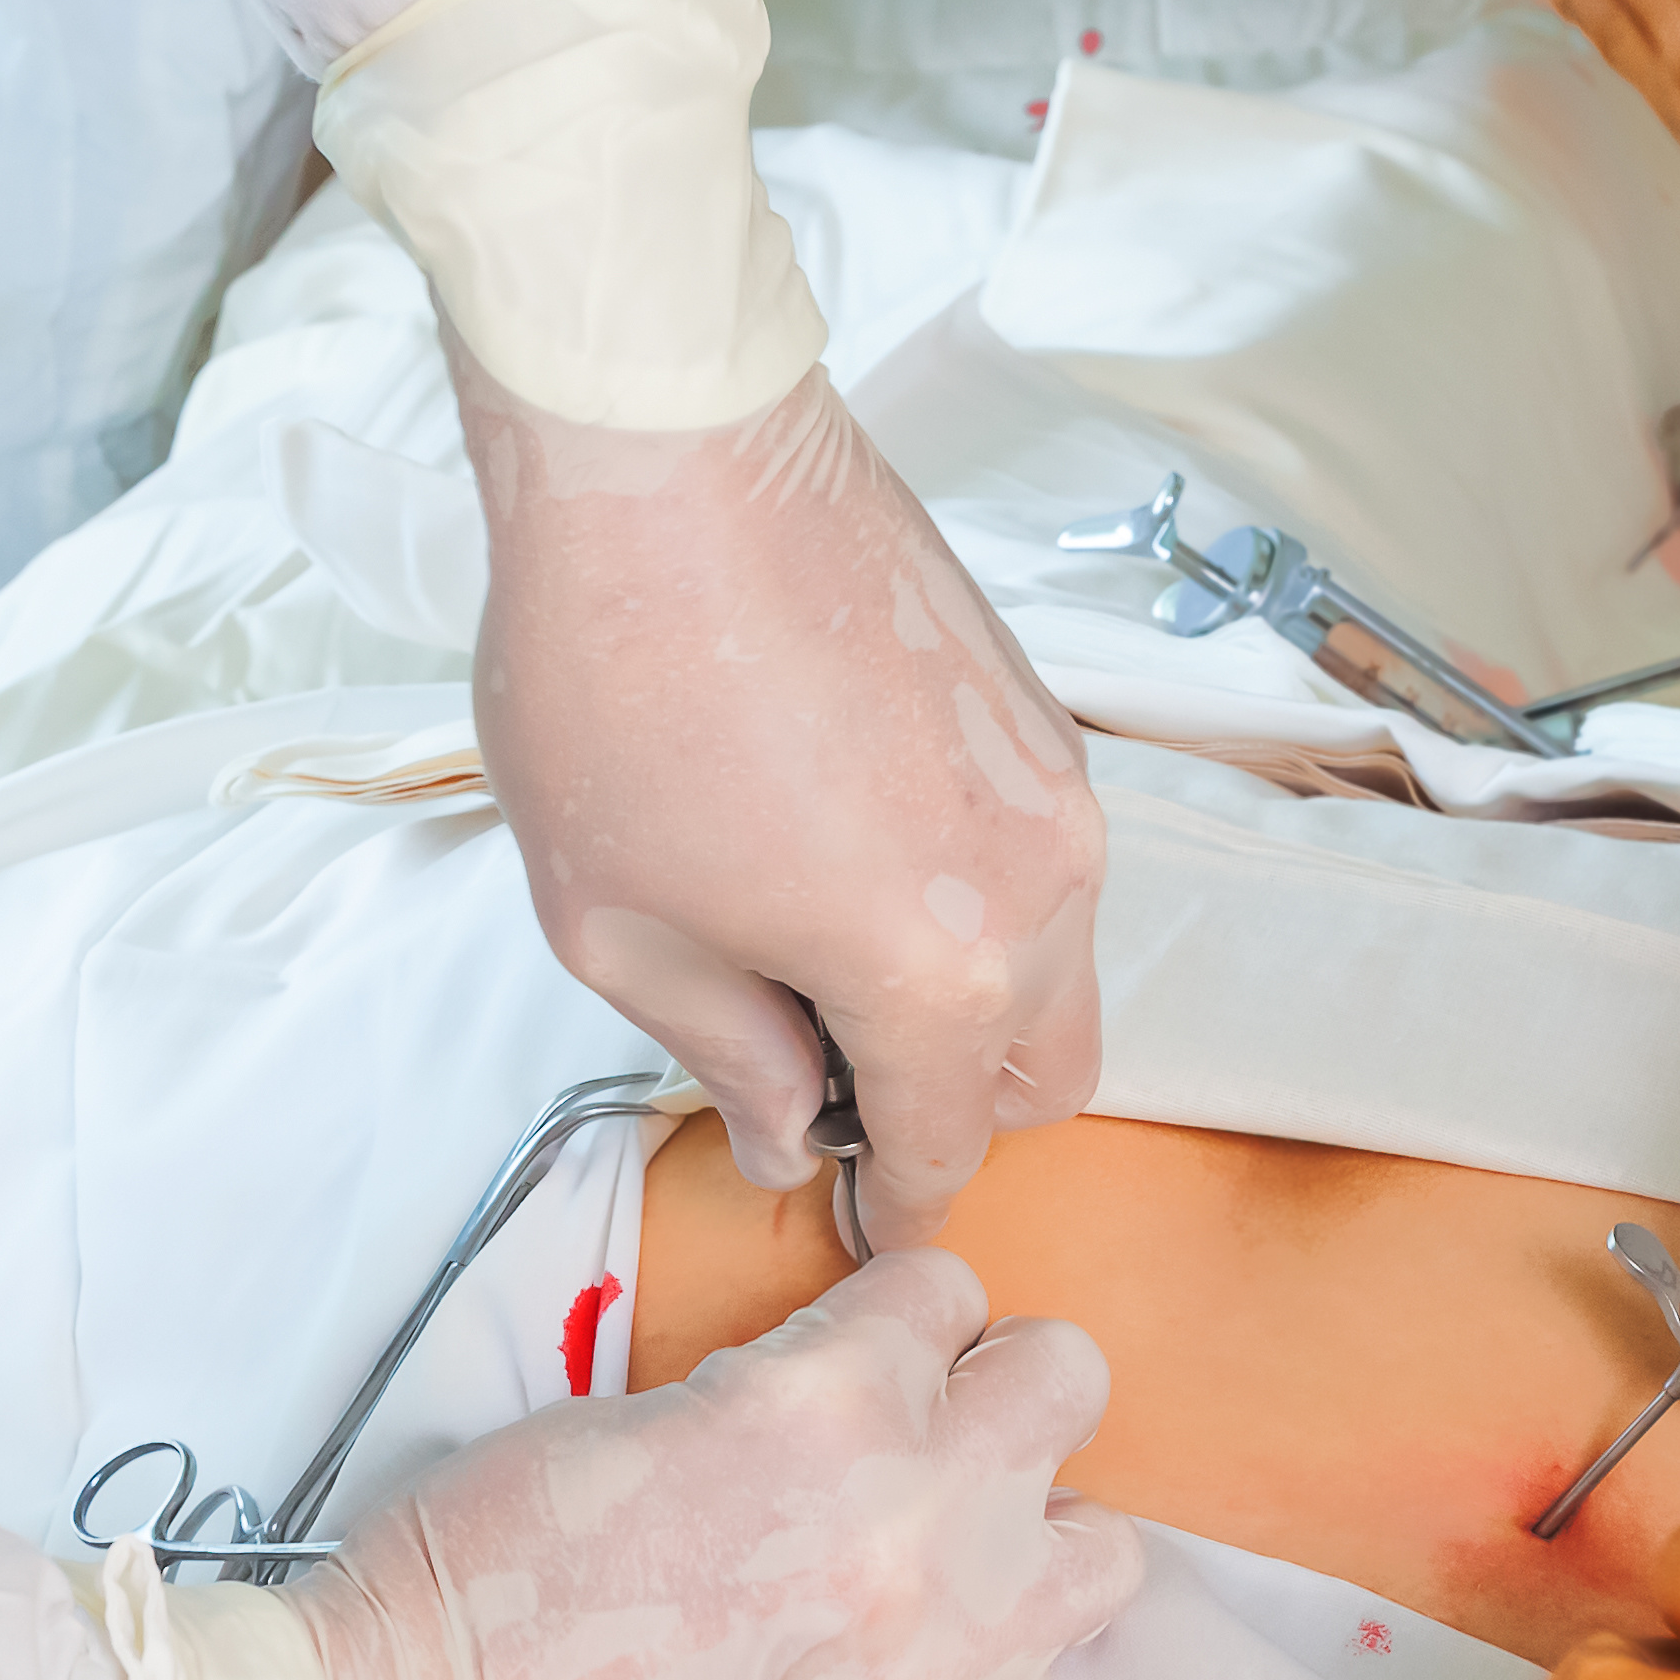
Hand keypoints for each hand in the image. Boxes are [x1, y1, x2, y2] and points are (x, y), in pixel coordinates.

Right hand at [294, 1251, 1148, 1679]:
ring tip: (944, 1561)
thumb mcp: (626, 1419)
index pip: (945, 1286)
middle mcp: (922, 1516)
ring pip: (1100, 1549)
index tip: (861, 1347)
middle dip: (996, 1389)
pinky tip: (895, 1679)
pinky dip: (983, 1672)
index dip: (894, 1314)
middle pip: (1064, 1381)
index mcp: (827, 1398)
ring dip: (1029, 1534)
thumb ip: (769, 1396)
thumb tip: (835, 1406)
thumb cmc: (481, 1586)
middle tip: (923, 1434)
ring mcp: (945, 1658)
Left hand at [457, 347, 1105, 1250]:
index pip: (951, 1147)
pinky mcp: (1041, 713)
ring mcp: (1059, 791)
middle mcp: (1043, 888)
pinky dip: (976, 894)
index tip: (861, 1218)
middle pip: (1048, 1073)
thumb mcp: (621, 927)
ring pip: (1059, 964)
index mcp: (941, 971)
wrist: (669, 462)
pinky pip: (1042, 860)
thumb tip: (791, 1133)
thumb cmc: (620, 682)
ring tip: (814, 938)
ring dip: (969, 991)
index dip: (898, 1205)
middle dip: (954, 1102)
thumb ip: (728, 1054)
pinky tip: (845, 842)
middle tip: (822, 1068)